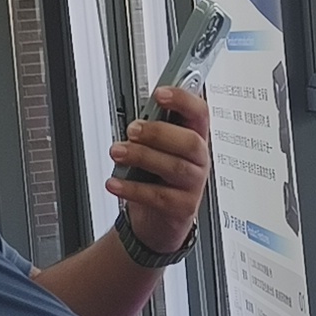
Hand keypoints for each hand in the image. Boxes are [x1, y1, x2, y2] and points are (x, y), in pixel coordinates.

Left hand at [108, 86, 211, 252]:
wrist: (157, 222)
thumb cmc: (157, 179)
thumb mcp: (157, 151)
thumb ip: (153, 131)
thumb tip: (140, 116)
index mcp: (195, 138)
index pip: (200, 113)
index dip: (183, 100)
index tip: (160, 94)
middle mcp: (199, 161)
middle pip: (191, 142)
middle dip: (159, 132)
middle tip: (133, 130)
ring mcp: (194, 185)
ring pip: (175, 167)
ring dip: (142, 156)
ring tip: (118, 152)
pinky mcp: (183, 208)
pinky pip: (159, 196)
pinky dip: (132, 188)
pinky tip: (115, 182)